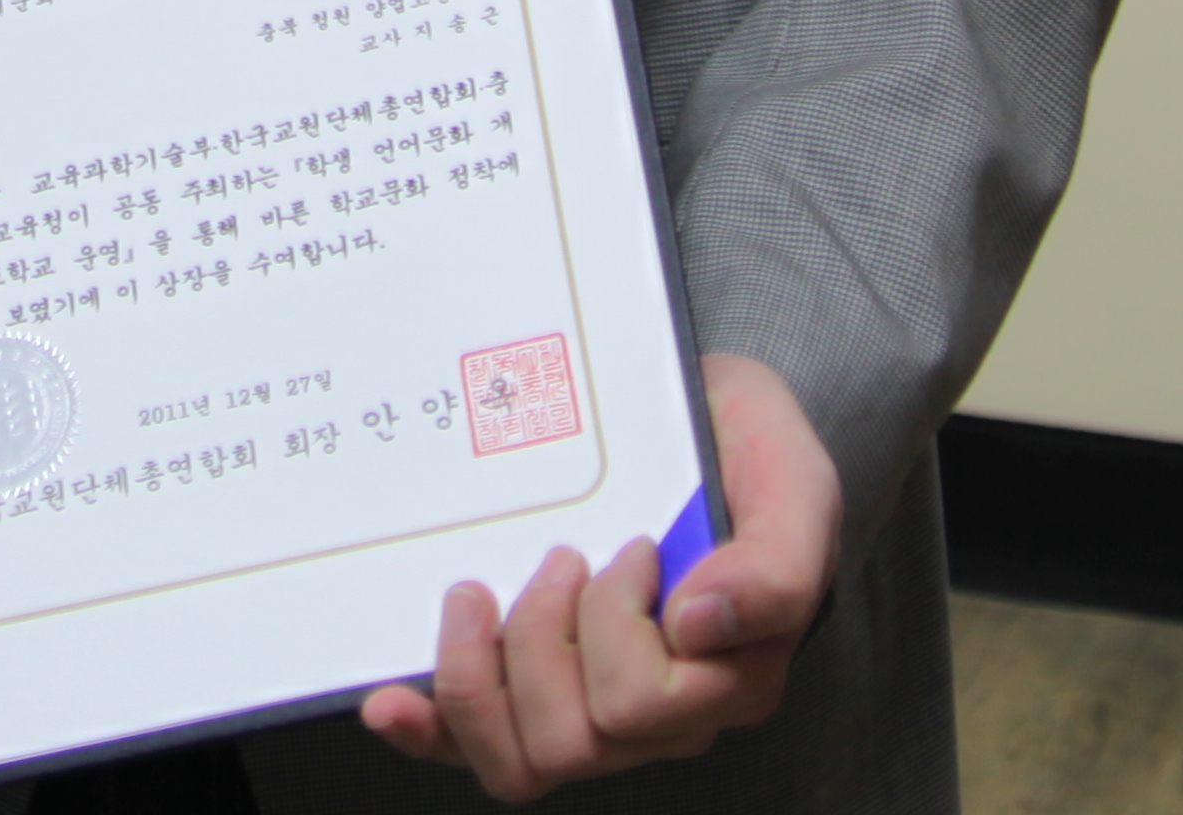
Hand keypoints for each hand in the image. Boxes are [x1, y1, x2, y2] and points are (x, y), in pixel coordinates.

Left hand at [361, 355, 840, 800]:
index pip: (646, 707)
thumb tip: (700, 625)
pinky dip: (426, 731)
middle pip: (572, 742)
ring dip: (478, 674)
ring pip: (519, 763)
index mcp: (727, 680)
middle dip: (543, 638)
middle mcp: (662, 717)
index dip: (616, 626)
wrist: (705, 419)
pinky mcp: (530, 691)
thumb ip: (776, 568)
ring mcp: (590, 708)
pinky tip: (389, 700)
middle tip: (561, 556)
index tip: (635, 545)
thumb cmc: (749, 456)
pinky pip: (471, 748)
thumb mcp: (793, 488)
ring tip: (479, 591)